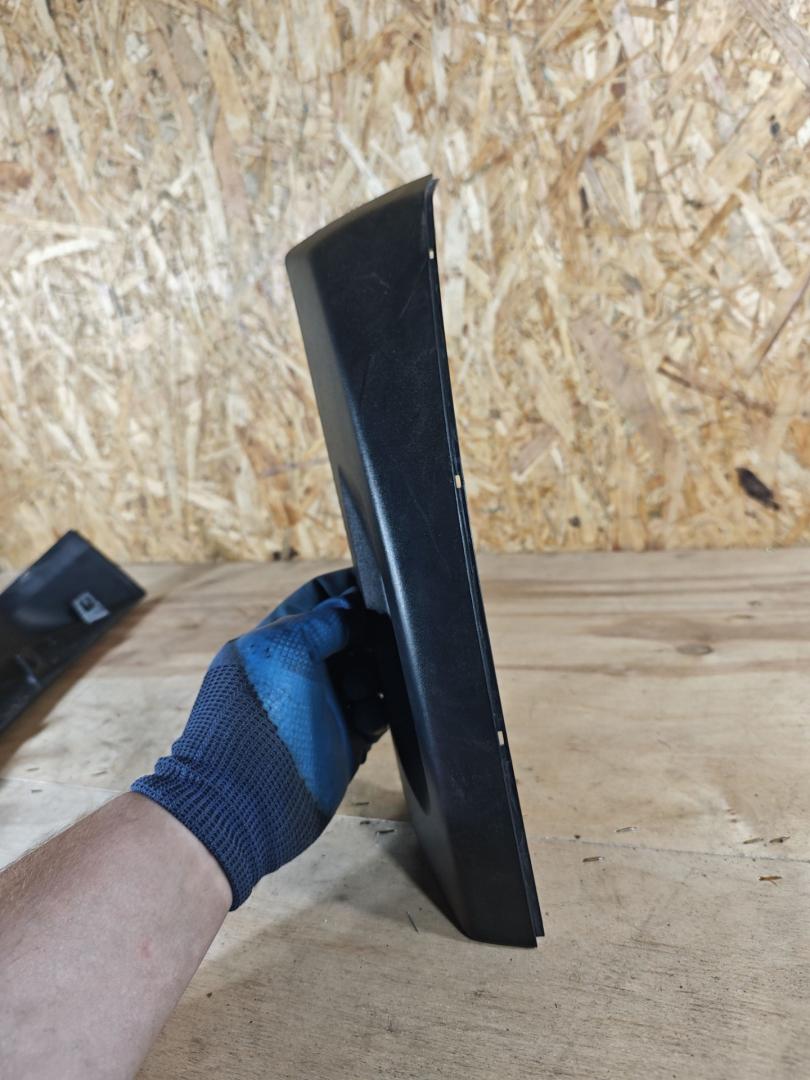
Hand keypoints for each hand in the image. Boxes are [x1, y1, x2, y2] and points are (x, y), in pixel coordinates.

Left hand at [132, 569, 385, 907]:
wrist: (245, 802)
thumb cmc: (253, 720)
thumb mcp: (284, 653)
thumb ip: (322, 622)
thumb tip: (354, 606)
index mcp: (279, 641)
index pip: (319, 599)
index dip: (348, 590)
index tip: (378, 587)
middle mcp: (304, 670)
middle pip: (352, 635)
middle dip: (372, 633)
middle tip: (386, 639)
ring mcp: (325, 706)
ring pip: (369, 673)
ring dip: (379, 674)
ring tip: (366, 688)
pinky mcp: (345, 741)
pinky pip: (377, 714)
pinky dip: (382, 710)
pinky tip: (371, 716)